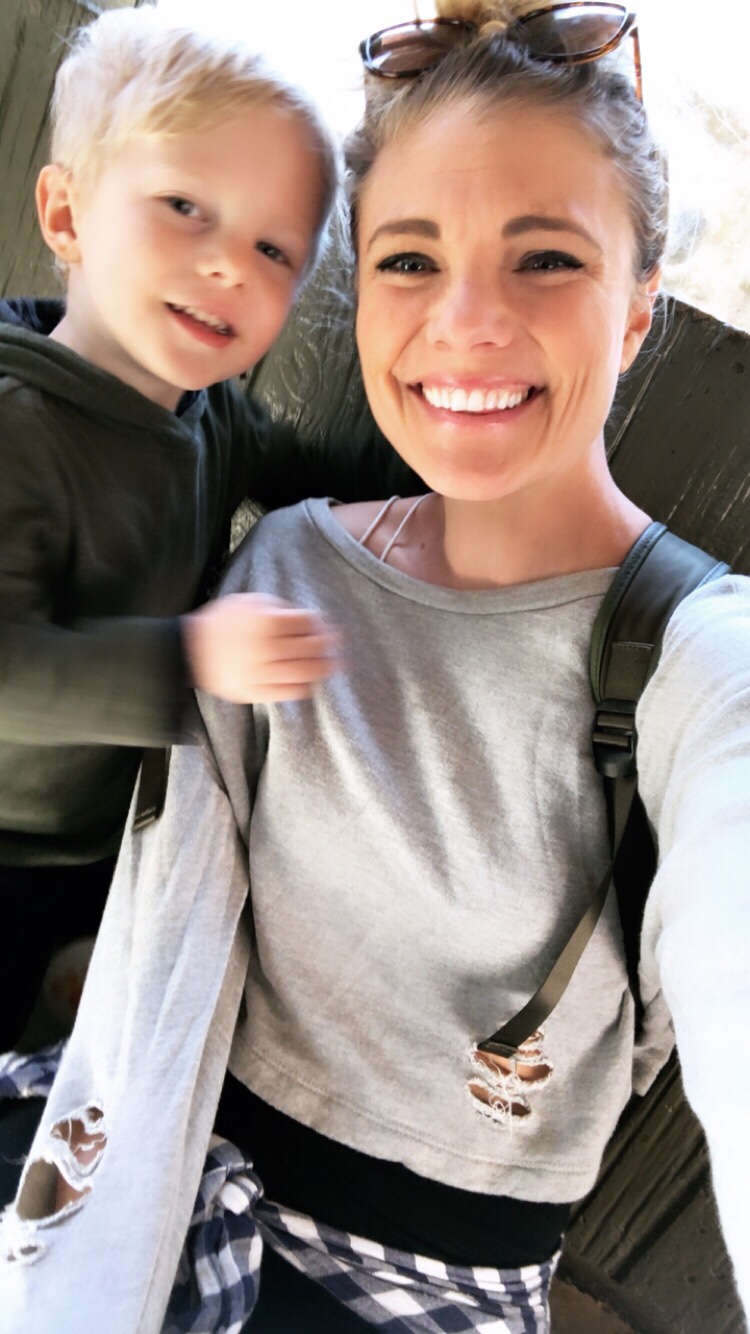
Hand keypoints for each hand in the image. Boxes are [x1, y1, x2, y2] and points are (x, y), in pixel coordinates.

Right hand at [182, 593, 341, 702]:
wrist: (189, 650)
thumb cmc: (223, 623)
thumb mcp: (248, 602)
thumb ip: (278, 608)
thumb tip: (309, 619)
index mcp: (263, 621)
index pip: (305, 622)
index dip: (319, 622)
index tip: (325, 625)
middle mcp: (263, 648)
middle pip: (309, 648)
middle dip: (327, 645)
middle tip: (336, 643)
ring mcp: (258, 672)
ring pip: (302, 673)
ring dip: (323, 668)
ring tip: (333, 665)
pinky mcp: (253, 692)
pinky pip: (286, 692)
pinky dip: (304, 687)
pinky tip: (311, 681)